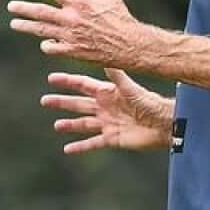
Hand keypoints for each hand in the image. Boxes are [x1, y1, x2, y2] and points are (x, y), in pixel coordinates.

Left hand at [8, 0, 144, 66]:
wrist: (131, 45)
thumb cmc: (121, 18)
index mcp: (80, 2)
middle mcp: (72, 18)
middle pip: (41, 12)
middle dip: (23, 8)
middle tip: (11, 6)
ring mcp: (70, 35)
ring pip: (41, 30)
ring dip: (26, 26)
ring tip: (14, 23)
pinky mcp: (72, 51)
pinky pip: (52, 48)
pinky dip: (46, 45)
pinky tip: (44, 43)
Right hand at [43, 69, 172, 153]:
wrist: (165, 124)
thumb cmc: (150, 103)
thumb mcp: (131, 88)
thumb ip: (116, 76)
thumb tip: (105, 60)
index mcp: (107, 93)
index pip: (82, 86)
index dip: (67, 82)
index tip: (52, 79)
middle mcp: (104, 108)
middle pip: (78, 104)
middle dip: (62, 102)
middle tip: (45, 101)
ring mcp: (107, 124)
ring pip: (83, 124)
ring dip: (69, 124)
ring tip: (57, 125)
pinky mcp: (112, 139)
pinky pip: (92, 143)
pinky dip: (80, 147)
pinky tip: (68, 149)